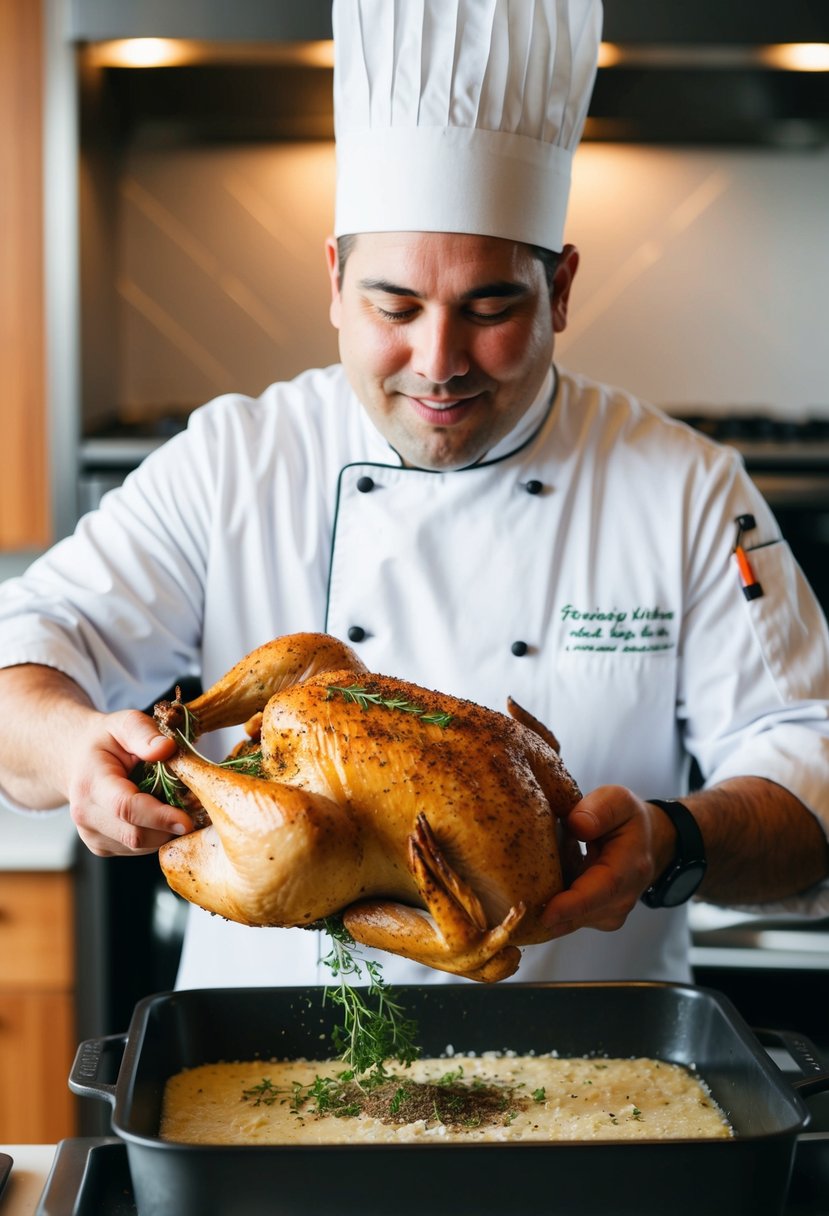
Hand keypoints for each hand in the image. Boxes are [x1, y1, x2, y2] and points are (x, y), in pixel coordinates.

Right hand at [66, 709, 193, 856]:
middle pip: (136, 835)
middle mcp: (86, 814)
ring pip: (140, 847)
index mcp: (91, 783)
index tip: (188, 820)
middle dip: (169, 827)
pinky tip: (158, 815)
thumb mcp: (124, 723)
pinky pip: (137, 850)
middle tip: (195, 810)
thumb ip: (144, 733)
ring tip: (175, 806)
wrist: (77, 760)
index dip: (159, 817)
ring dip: (164, 832)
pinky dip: (155, 836)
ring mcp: (91, 835)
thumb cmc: (105, 741)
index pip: (126, 807)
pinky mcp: (102, 847)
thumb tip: (167, 748)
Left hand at [541, 785, 674, 935]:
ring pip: (571, 921)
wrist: (644, 842)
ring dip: (546, 908)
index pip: (602, 890)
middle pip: (582, 914)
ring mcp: (609, 914)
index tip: (547, 913)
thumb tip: (577, 824)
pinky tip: (536, 889)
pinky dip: (549, 908)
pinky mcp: (595, 919)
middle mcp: (622, 898)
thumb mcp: (618, 800)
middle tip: (515, 905)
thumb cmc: (626, 819)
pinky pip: (568, 920)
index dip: (574, 904)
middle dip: (548, 912)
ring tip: (526, 886)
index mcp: (630, 866)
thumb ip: (599, 809)